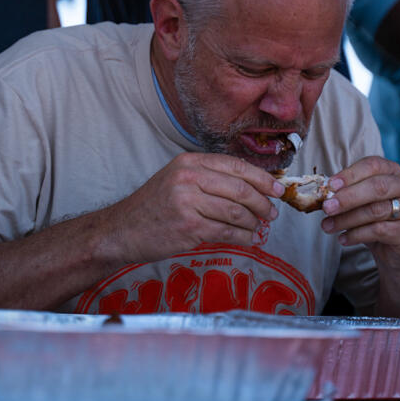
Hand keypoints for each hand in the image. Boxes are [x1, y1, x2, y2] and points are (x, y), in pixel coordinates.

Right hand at [110, 152, 283, 263]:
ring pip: (236, 211)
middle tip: (272, 213)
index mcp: (189, 162)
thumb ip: (209, 178)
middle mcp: (189, 177)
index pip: (236, 166)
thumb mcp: (177, 180)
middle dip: (262, 202)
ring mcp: (188, 202)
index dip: (262, 178)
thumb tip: (251, 186)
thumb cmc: (154, 207)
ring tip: (258, 227)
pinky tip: (246, 238)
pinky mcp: (189, 226)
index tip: (277, 189)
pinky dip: (243, 236)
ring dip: (254, 222)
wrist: (122, 230)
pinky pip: (227, 231)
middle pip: (240, 188)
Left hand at [320, 156, 399, 270]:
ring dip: (347, 219)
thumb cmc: (376, 219)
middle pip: (376, 187)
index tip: (330, 186)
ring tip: (327, 226)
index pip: (372, 165)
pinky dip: (357, 235)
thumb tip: (324, 194)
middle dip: (347, 197)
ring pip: (375, 210)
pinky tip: (343, 238)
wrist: (397, 250)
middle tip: (326, 208)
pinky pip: (380, 230)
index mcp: (393, 171)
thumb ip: (347, 193)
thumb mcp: (361, 202)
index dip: (350, 174)